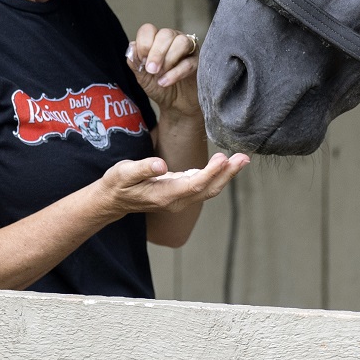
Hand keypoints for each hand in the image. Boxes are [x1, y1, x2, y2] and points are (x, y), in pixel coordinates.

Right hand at [99, 151, 249, 216]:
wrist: (114, 200)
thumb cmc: (118, 184)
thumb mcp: (123, 173)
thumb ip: (142, 168)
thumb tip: (161, 165)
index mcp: (164, 195)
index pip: (194, 184)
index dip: (210, 172)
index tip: (223, 158)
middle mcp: (176, 201)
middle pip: (208, 189)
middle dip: (228, 174)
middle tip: (244, 158)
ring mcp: (181, 199)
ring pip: (209, 189)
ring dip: (227, 174)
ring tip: (242, 159)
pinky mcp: (182, 193)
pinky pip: (205, 186)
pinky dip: (218, 175)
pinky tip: (228, 164)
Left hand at [127, 24, 201, 118]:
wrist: (174, 104)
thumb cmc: (159, 87)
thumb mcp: (142, 76)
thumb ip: (135, 62)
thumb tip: (132, 47)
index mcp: (156, 40)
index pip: (149, 30)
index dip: (143, 43)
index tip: (141, 61)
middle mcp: (173, 40)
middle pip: (166, 34)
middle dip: (156, 52)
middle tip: (151, 70)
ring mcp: (188, 49)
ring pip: (182, 42)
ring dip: (168, 59)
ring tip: (160, 75)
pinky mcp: (199, 62)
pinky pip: (190, 62)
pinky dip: (175, 73)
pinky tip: (165, 82)